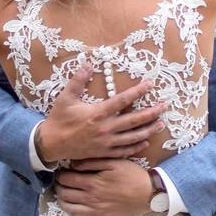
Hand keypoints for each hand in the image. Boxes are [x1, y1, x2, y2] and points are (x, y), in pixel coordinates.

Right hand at [37, 67, 165, 161]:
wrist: (51, 144)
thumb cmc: (59, 119)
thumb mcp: (66, 97)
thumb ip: (78, 80)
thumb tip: (89, 63)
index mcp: (98, 113)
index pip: (123, 100)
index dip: (138, 91)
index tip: (150, 84)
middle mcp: (106, 128)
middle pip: (134, 120)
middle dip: (151, 113)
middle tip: (164, 106)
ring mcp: (106, 142)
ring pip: (133, 136)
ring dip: (148, 130)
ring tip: (161, 124)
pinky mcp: (104, 153)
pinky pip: (124, 150)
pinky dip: (136, 146)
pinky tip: (145, 141)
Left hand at [55, 159, 154, 215]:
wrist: (150, 192)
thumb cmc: (133, 175)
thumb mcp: (114, 161)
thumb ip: (92, 162)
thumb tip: (74, 164)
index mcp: (92, 183)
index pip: (66, 180)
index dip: (60, 175)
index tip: (60, 172)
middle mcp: (92, 199)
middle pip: (66, 195)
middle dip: (59, 188)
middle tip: (59, 183)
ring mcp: (98, 213)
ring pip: (72, 211)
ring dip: (63, 204)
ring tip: (63, 197)